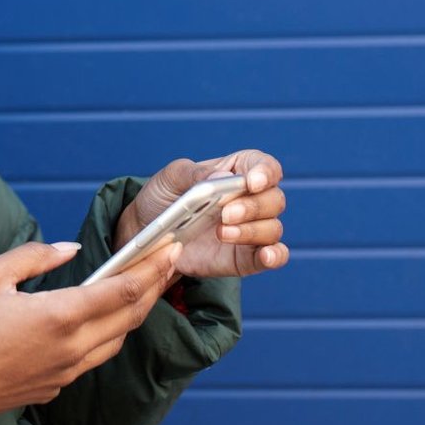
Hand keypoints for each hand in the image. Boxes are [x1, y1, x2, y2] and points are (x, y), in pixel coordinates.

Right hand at [0, 238, 183, 421]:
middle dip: (154, 287)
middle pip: (129, 316)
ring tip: (143, 290)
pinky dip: (107, 336)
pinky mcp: (53, 387)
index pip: (123, 290)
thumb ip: (35, 257)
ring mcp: (65, 372)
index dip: (152, 269)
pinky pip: (92, 359)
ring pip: (116, 341)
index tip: (170, 250)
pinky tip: (101, 323)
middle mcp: (72, 347)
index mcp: (59, 314)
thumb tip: (69, 250)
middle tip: (169, 263)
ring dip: (134, 314)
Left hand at [115, 149, 288, 278]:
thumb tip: (224, 178)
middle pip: (274, 199)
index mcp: (236, 172)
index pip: (265, 167)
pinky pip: (275, 255)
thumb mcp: (171, 178)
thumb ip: (196, 174)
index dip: (265, 172)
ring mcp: (251, 230)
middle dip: (253, 206)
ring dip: (252, 230)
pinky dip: (276, 255)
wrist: (148, 235)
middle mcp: (250, 200)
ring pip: (273, 227)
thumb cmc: (163, 198)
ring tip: (222, 233)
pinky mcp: (247, 257)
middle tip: (225, 213)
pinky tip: (265, 256)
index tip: (252, 182)